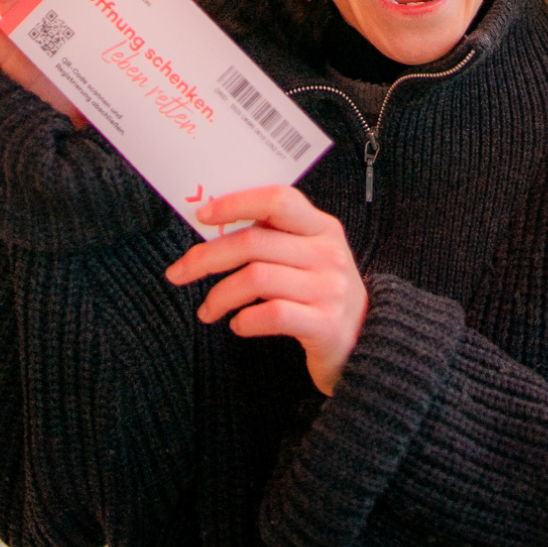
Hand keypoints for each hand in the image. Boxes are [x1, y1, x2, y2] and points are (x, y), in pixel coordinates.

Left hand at [165, 185, 367, 395]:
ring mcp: (329, 290)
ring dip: (219, 295)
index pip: (277, 200)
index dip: (236, 203)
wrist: (369, 347)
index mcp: (323, 228)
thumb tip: (215, 224)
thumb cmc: (323, 296)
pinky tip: (238, 325)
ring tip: (208, 310)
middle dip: (205, 257)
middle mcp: (328, 254)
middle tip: (178, 272)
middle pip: (253, 243)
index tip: (202, 216)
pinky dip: (245, 320)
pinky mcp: (326, 326)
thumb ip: (277, 238)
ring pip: (255, 278)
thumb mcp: (311, 257)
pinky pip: (271, 315)